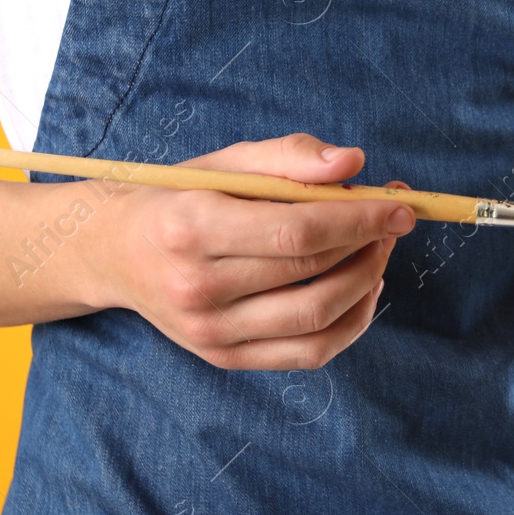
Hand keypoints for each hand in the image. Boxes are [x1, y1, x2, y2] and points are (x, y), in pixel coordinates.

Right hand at [83, 133, 415, 369]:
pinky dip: (350, 323)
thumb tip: (353, 164)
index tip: (400, 205)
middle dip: (368, 244)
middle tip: (393, 219)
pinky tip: (362, 288)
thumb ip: (289, 156)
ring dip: (366, 281)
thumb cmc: (179, 197)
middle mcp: (196, 288)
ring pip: (316, 320)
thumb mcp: (225, 161)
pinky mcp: (223, 358)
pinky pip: (308, 354)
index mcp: (191, 228)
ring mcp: (208, 333)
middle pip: (310, 275)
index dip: (359, 219)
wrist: (113, 252)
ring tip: (379, 249)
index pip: (295, 232)